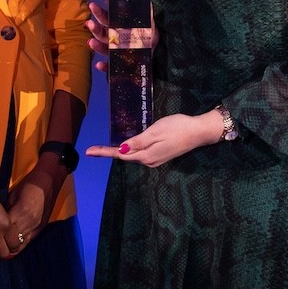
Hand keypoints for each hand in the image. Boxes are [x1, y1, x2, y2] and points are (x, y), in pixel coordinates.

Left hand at [5, 167, 56, 254]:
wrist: (48, 181)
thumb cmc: (29, 184)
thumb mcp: (13, 194)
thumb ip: (6, 209)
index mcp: (22, 210)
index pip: (5, 229)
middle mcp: (30, 221)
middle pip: (12, 240)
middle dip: (2, 242)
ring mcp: (36, 225)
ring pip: (20, 244)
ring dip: (10, 246)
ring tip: (1, 245)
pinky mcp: (41, 227)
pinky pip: (28, 241)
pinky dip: (19, 244)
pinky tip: (12, 245)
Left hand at [85, 110, 222, 167]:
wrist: (199, 132)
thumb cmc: (177, 127)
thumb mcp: (155, 131)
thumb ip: (137, 141)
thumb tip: (120, 150)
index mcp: (146, 155)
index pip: (120, 154)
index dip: (104, 152)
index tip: (89, 151)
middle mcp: (149, 161)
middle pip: (125, 157)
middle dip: (109, 153)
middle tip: (92, 150)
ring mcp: (155, 160)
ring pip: (133, 156)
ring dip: (119, 152)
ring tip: (104, 148)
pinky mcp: (160, 156)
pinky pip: (141, 154)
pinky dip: (131, 150)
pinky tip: (126, 146)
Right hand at [86, 1, 158, 66]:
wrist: (155, 54)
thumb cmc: (147, 38)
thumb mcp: (148, 25)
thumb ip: (146, 16)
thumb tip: (148, 3)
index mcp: (118, 28)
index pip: (106, 19)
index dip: (99, 13)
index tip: (93, 6)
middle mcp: (114, 40)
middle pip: (101, 33)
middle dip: (95, 28)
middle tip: (89, 22)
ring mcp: (115, 52)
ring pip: (103, 48)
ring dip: (96, 46)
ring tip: (91, 42)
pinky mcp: (118, 65)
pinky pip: (109, 67)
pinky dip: (104, 67)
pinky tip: (99, 65)